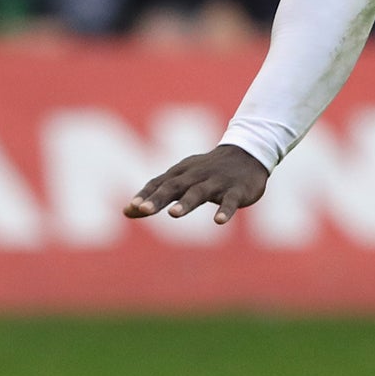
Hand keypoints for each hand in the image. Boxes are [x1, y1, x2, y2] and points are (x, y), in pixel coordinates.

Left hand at [126, 144, 268, 224]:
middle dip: (159, 198)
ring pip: (200, 192)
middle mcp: (197, 176)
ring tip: (174, 214)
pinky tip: (219, 221)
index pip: (160, 183)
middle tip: (144, 209)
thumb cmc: (208, 171)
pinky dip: (225, 210)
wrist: (248, 154)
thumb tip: (126, 211)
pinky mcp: (237, 190)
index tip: (131, 207)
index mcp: (182, 173)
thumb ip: (156, 196)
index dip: (146, 195)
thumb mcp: (181, 180)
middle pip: (175, 187)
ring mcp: (217, 183)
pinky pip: (230, 201)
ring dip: (186, 202)